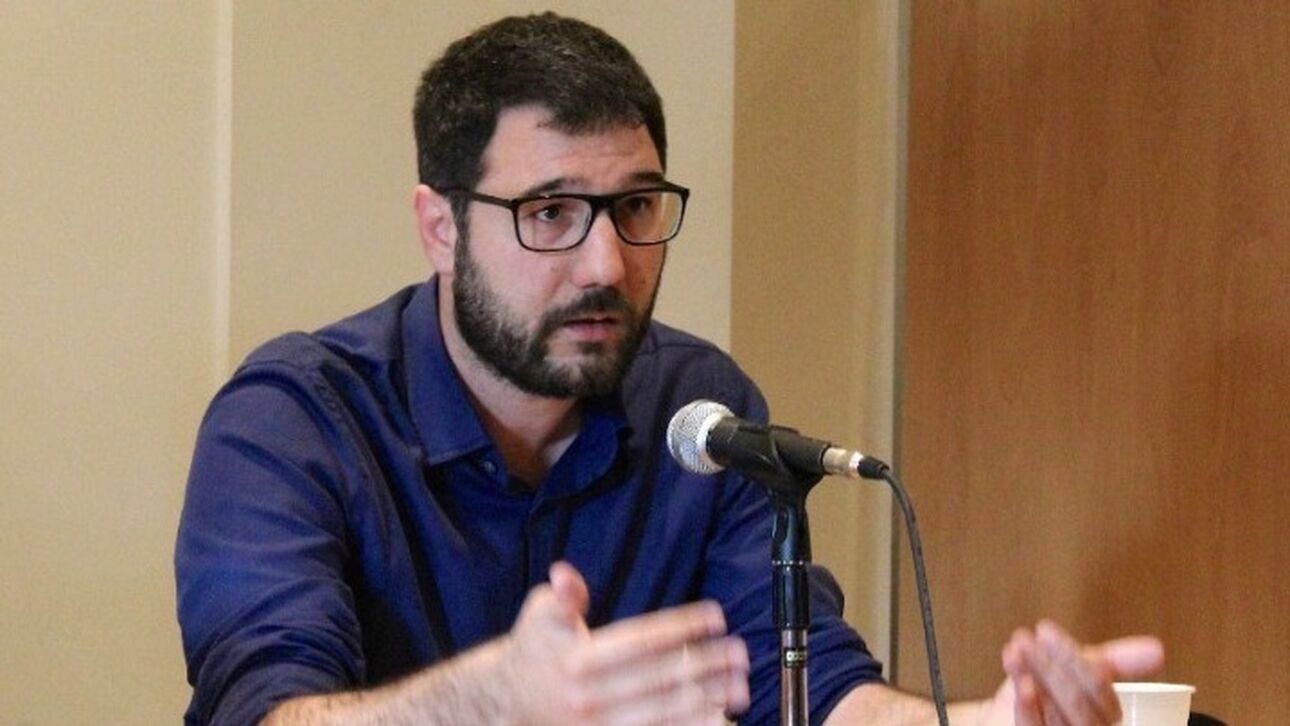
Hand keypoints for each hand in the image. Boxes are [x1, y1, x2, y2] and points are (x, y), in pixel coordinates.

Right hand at [502, 561, 750, 724]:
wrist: (507, 703)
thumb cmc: (535, 651)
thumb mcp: (540, 614)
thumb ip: (561, 596)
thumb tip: (564, 575)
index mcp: (578, 661)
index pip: (641, 640)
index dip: (682, 626)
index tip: (715, 616)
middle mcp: (589, 698)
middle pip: (659, 678)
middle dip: (705, 664)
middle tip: (739, 652)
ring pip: (663, 714)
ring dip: (706, 700)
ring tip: (739, 687)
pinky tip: (716, 719)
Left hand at [991, 620, 1163, 724]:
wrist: (1002, 719)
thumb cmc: (1044, 695)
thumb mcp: (1075, 670)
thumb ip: (1113, 661)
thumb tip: (1157, 650)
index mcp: (1105, 718)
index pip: (1102, 694)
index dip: (1077, 661)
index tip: (1046, 631)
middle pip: (1080, 708)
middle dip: (1053, 668)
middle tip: (1027, 640)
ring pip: (1058, 719)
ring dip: (1036, 679)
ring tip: (1018, 652)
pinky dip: (1027, 708)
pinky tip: (1021, 684)